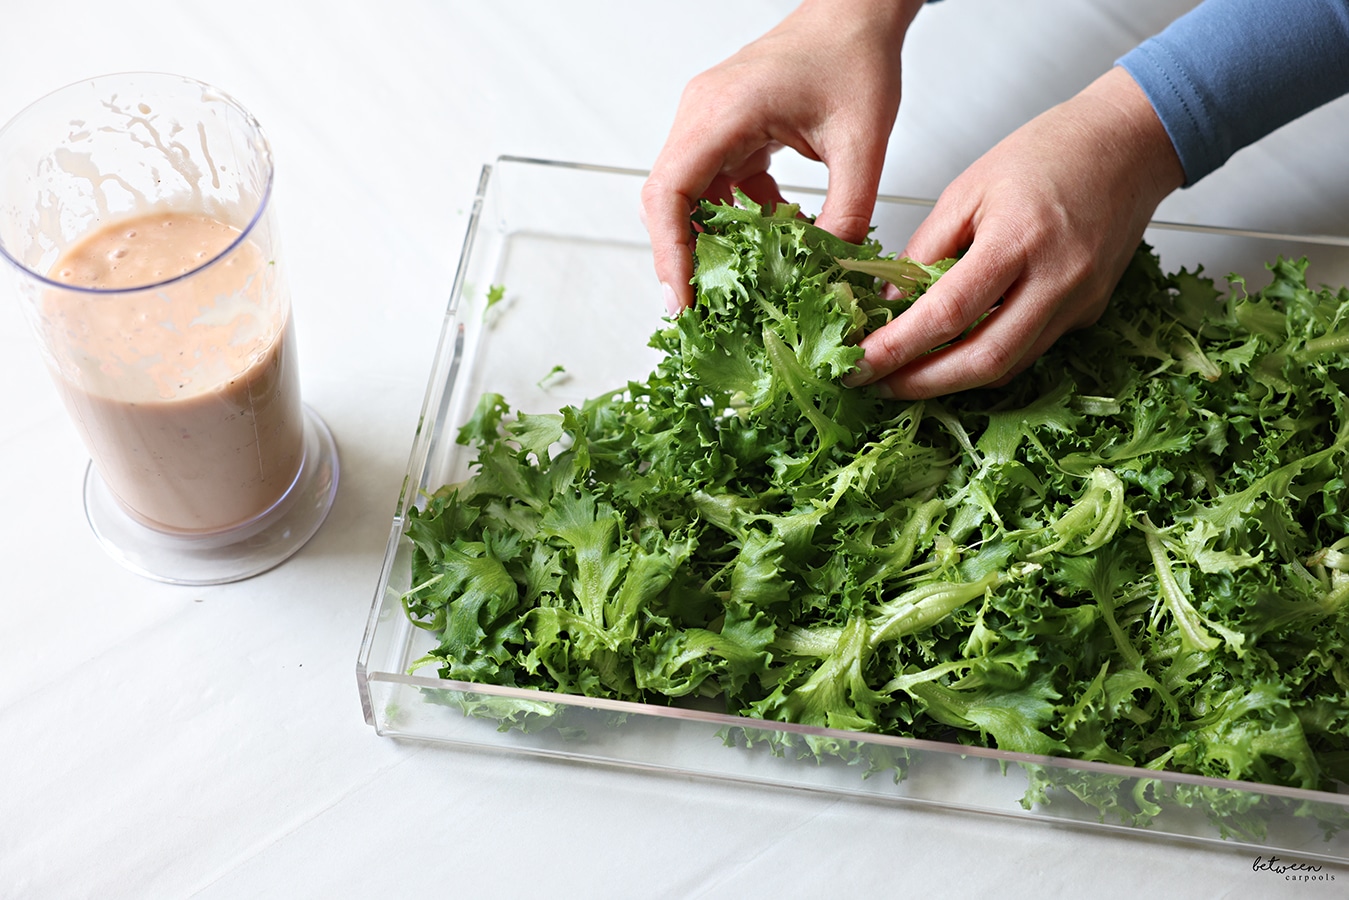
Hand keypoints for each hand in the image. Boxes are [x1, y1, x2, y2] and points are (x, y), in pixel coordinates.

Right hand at [641, 0, 924, 314]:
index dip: (669, 252)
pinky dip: (736, 218)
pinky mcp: (725, 130)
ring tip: (740, 281)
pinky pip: (714, 185)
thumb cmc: (856, 59)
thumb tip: (831, 273)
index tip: (684, 297)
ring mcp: (708, 122)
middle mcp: (701, 115)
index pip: (669, 192)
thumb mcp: (863, 145)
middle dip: (682, 256)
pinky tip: (773, 236)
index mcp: (723, 112)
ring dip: (711, 239)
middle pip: (666, 200)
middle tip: (703, 307)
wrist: (856, 14)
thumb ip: (847, 213)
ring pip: (687, 196)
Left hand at [847, 66, 1186, 398]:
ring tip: (906, 376)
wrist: (1129, 144)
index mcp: (1019, 239)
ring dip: (952, 380)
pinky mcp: (1088, 312)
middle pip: (984, 359)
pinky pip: (1030, 349)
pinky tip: (953, 354)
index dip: (900, 348)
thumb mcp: (967, 188)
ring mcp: (1079, 302)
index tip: (861, 364)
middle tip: (877, 384)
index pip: (949, 312)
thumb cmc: (1049, 152)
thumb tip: (887, 301)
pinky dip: (986, 359)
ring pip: (1009, 365)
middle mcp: (1056, 279)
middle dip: (923, 384)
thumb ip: (925, 248)